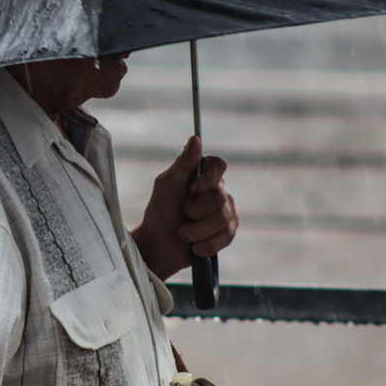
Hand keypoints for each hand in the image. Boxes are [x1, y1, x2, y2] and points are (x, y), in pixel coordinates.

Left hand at [132, 136, 239, 279]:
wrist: (158, 246)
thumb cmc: (160, 212)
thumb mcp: (166, 186)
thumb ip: (183, 164)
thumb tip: (195, 138)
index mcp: (202, 174)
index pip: (218, 164)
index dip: (208, 178)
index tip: (192, 188)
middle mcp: (218, 190)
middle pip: (219, 196)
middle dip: (195, 211)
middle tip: (182, 213)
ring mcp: (225, 212)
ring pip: (222, 219)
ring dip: (197, 230)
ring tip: (183, 233)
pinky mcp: (227, 232)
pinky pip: (226, 237)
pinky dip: (207, 244)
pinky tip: (195, 246)